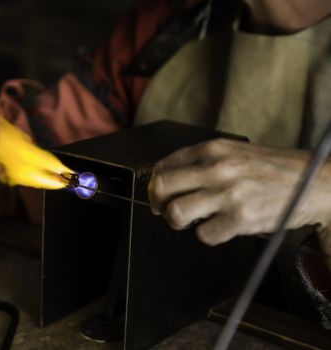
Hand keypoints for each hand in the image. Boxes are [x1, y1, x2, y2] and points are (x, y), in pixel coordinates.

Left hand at [148, 138, 330, 245]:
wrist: (314, 182)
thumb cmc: (273, 169)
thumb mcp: (235, 153)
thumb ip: (204, 162)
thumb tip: (171, 180)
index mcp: (213, 149)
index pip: (164, 165)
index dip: (156, 184)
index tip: (160, 194)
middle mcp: (217, 168)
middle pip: (162, 187)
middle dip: (160, 202)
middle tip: (168, 209)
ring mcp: (228, 193)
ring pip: (176, 212)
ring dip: (178, 221)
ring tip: (193, 220)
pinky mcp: (240, 218)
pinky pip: (204, 235)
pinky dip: (208, 234)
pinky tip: (220, 227)